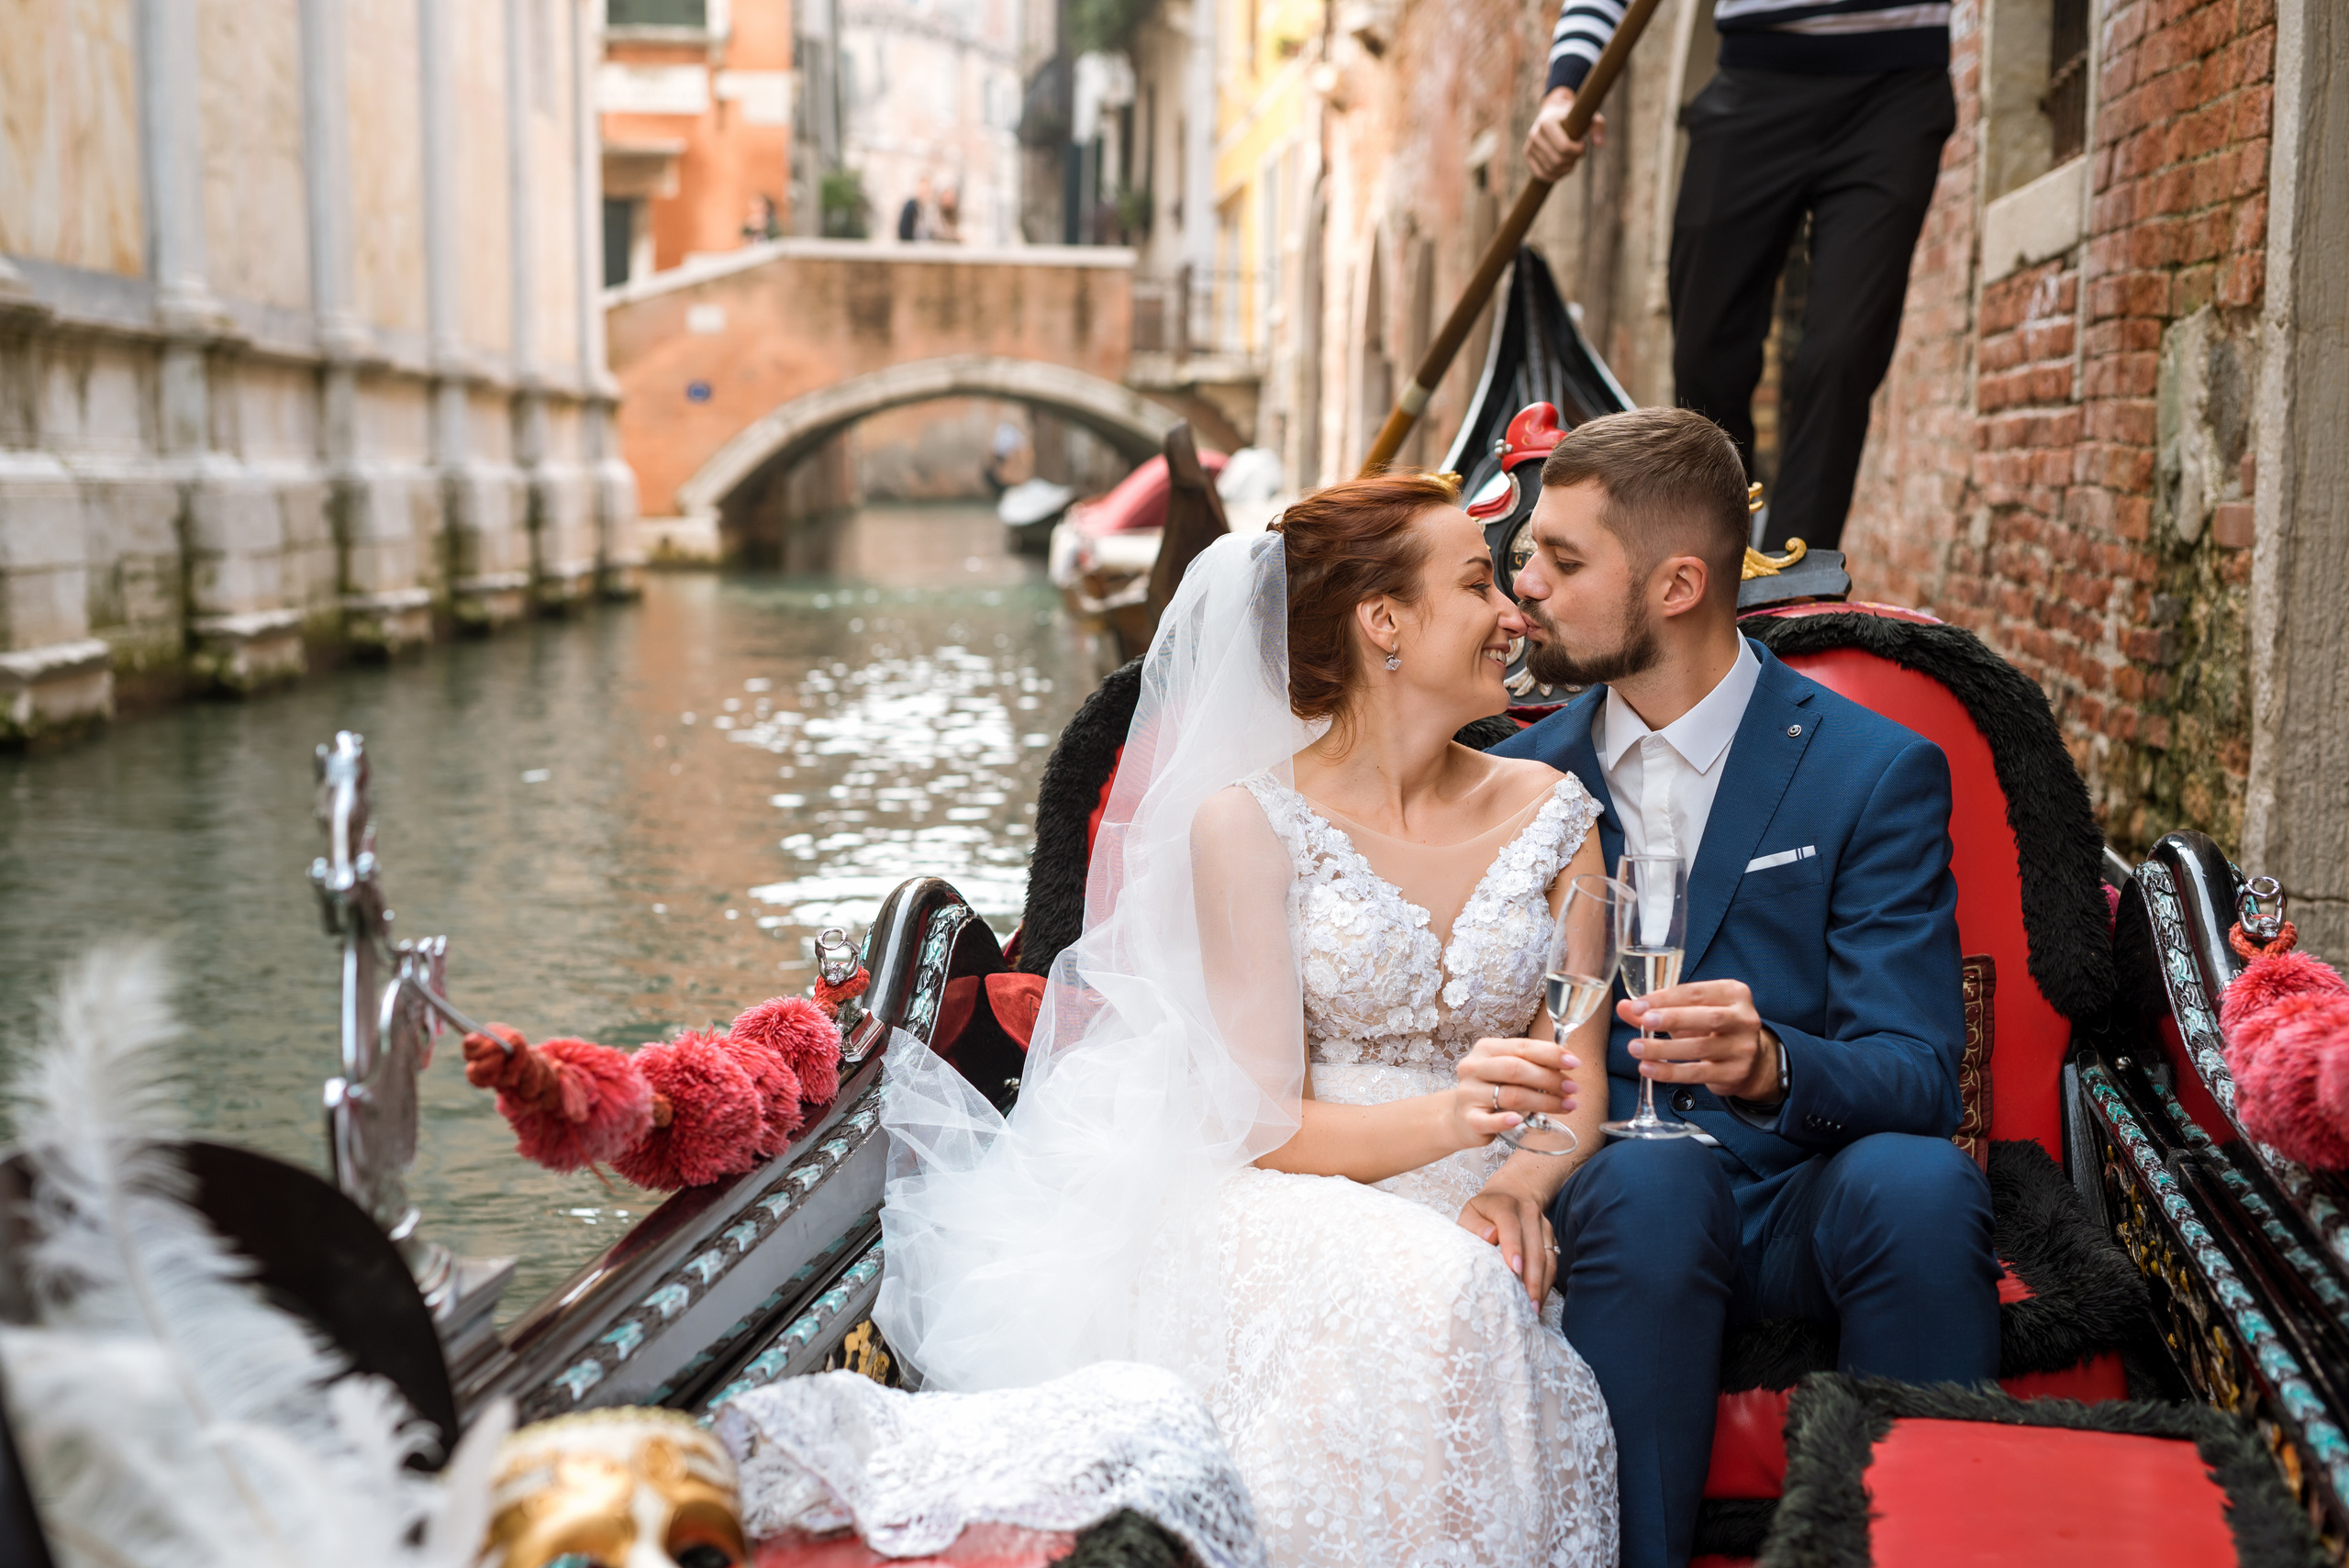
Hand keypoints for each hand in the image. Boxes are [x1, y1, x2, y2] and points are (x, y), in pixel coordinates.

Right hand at [1451, 1035, 1576, 1148]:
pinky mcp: (1469, 1119)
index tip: (1574, 1062)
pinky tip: (1520, 1120)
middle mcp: (1473, 1068)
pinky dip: (1506, 1120)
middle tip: (1572, 1088)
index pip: (1522, 1047)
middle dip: (1550, 1079)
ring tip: (1566, 1106)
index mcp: (1486, 1049)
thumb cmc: (1492, 1090)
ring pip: (1511, 1095)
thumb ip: (1531, 1063)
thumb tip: (1567, 1061)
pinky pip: (1489, 1120)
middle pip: (1516, 1069)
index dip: (1550, 1054)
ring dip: (1544, 1101)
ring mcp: (1469, 1093)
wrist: (1461, 1118)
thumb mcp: (1507, 1070)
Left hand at [1460, 1176, 1557, 1304]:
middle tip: (1526, 1303)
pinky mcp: (1551, 1236)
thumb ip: (1474, 1225)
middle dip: (1532, 1278)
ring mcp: (1543, 1225)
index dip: (1513, 1247)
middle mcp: (1528, 1213)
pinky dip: (1547, 1281)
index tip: (1514, 1269)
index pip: (1510, 1226)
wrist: (1512, 1193)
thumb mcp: (1470, 1212)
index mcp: (1505, 1205)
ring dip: (1542, 1284)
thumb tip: (1489, 1237)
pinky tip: (1539, 1298)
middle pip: (1534, 1247)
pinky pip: (1553, 1261)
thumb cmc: (1485, 1210)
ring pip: (1547, 1257)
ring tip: (1534, 1309)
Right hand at [1524, 87, 1603, 182]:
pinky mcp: (1528, 155)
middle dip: (1573, 161)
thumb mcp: (1588, 116)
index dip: (1578, 150)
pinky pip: (1541, 175)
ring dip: (1566, 169)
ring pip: (1550, 170)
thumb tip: (1599, 144)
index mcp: (1547, 122)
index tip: (1583, 144)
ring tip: (1572, 160)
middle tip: (1579, 154)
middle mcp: (1535, 134)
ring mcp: (1529, 145)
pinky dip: (1555, 176)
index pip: (1564, 147)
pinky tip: (1563, 169)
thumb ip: (1598, 126)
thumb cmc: (1573, 117)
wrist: (1553, 113)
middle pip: (1558, 160)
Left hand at [1620, 980, 1781, 1102]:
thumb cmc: (1714, 1029)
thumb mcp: (1690, 1013)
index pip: (1696, 992)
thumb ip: (1657, 1009)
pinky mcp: (1735, 1073)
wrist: (1751, 1061)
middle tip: (1644, 1021)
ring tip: (1636, 1048)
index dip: (1665, 998)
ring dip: (1663, 1049)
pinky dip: (1669, 1071)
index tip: (1638, 1005)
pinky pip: (1697, 1073)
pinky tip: (1648, 1068)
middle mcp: (1744, 1018)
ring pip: (1699, 1048)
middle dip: (1672, 1018)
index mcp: (1734, 993)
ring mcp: (1743, 1048)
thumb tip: (1624, 1007)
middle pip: (1707, 1018)